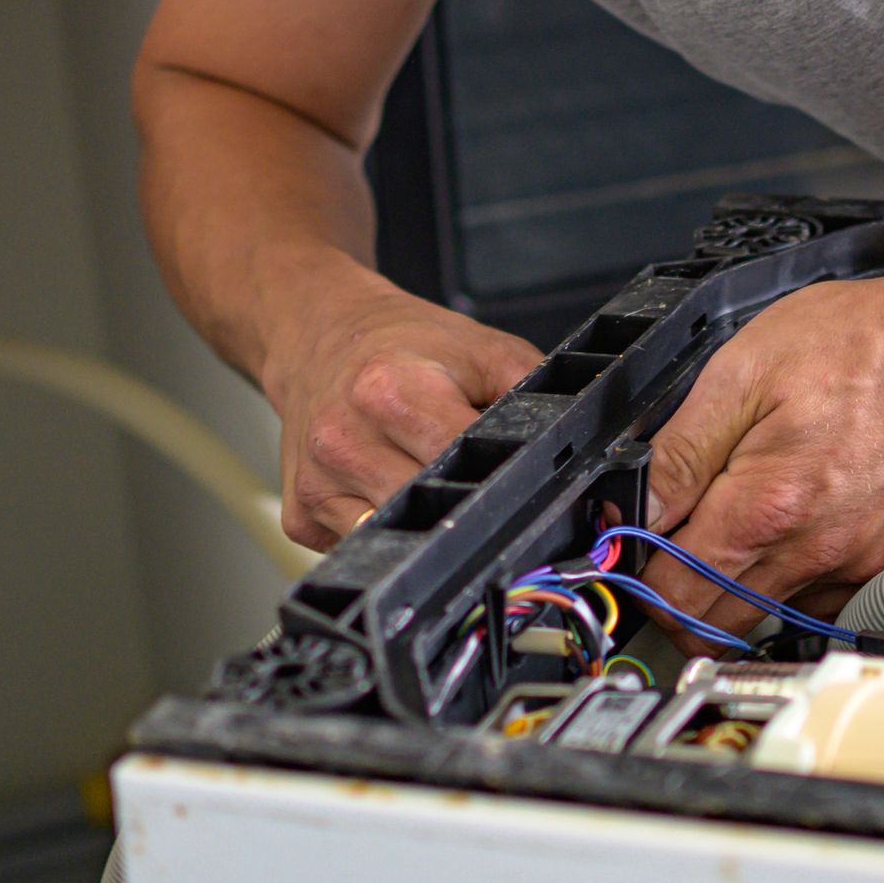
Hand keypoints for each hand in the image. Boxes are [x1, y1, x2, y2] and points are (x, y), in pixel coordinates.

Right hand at [262, 277, 541, 549]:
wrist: (319, 333)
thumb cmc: (403, 344)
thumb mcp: (484, 349)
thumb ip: (534, 393)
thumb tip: (582, 445)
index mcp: (392, 393)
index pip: (465, 464)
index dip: (505, 480)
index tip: (525, 486)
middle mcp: (345, 439)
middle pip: (434, 513)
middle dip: (470, 508)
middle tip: (481, 489)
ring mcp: (318, 483)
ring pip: (400, 542)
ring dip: (429, 527)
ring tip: (433, 486)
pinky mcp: (301, 513)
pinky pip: (360, 549)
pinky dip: (388, 534)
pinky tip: (391, 495)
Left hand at [641, 269, 883, 651]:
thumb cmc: (860, 344)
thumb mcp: (742, 372)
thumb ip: (682, 451)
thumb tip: (641, 506)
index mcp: (765, 507)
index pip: (675, 596)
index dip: (644, 579)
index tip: (641, 552)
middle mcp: (815, 552)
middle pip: (719, 627)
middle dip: (684, 600)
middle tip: (681, 548)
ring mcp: (862, 564)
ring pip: (775, 615)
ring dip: (746, 586)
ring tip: (752, 523)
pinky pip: (831, 600)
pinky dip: (803, 578)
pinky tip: (804, 529)